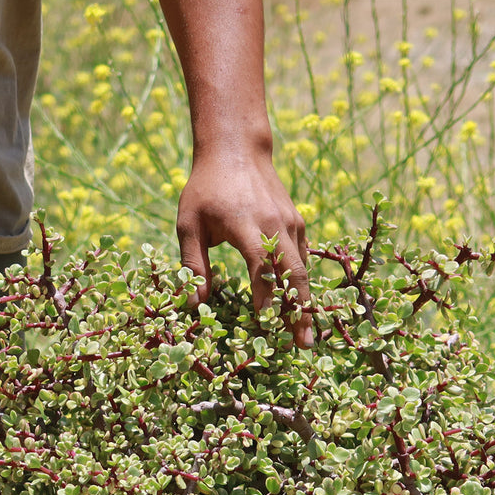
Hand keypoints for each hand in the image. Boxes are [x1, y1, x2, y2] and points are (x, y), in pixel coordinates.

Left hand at [176, 150, 311, 348]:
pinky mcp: (298, 223)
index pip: (261, 264)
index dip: (265, 294)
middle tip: (303, 345)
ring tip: (304, 335)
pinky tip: (299, 307)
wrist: (236, 149)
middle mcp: (275, 224)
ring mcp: (292, 223)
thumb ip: (192, 264)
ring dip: (305, 302)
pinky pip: (304, 258)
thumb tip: (194, 304)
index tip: (265, 323)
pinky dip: (303, 283)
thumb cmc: (206, 189)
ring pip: (304, 269)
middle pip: (295, 272)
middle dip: (300, 310)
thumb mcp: (189, 224)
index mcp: (246, 223)